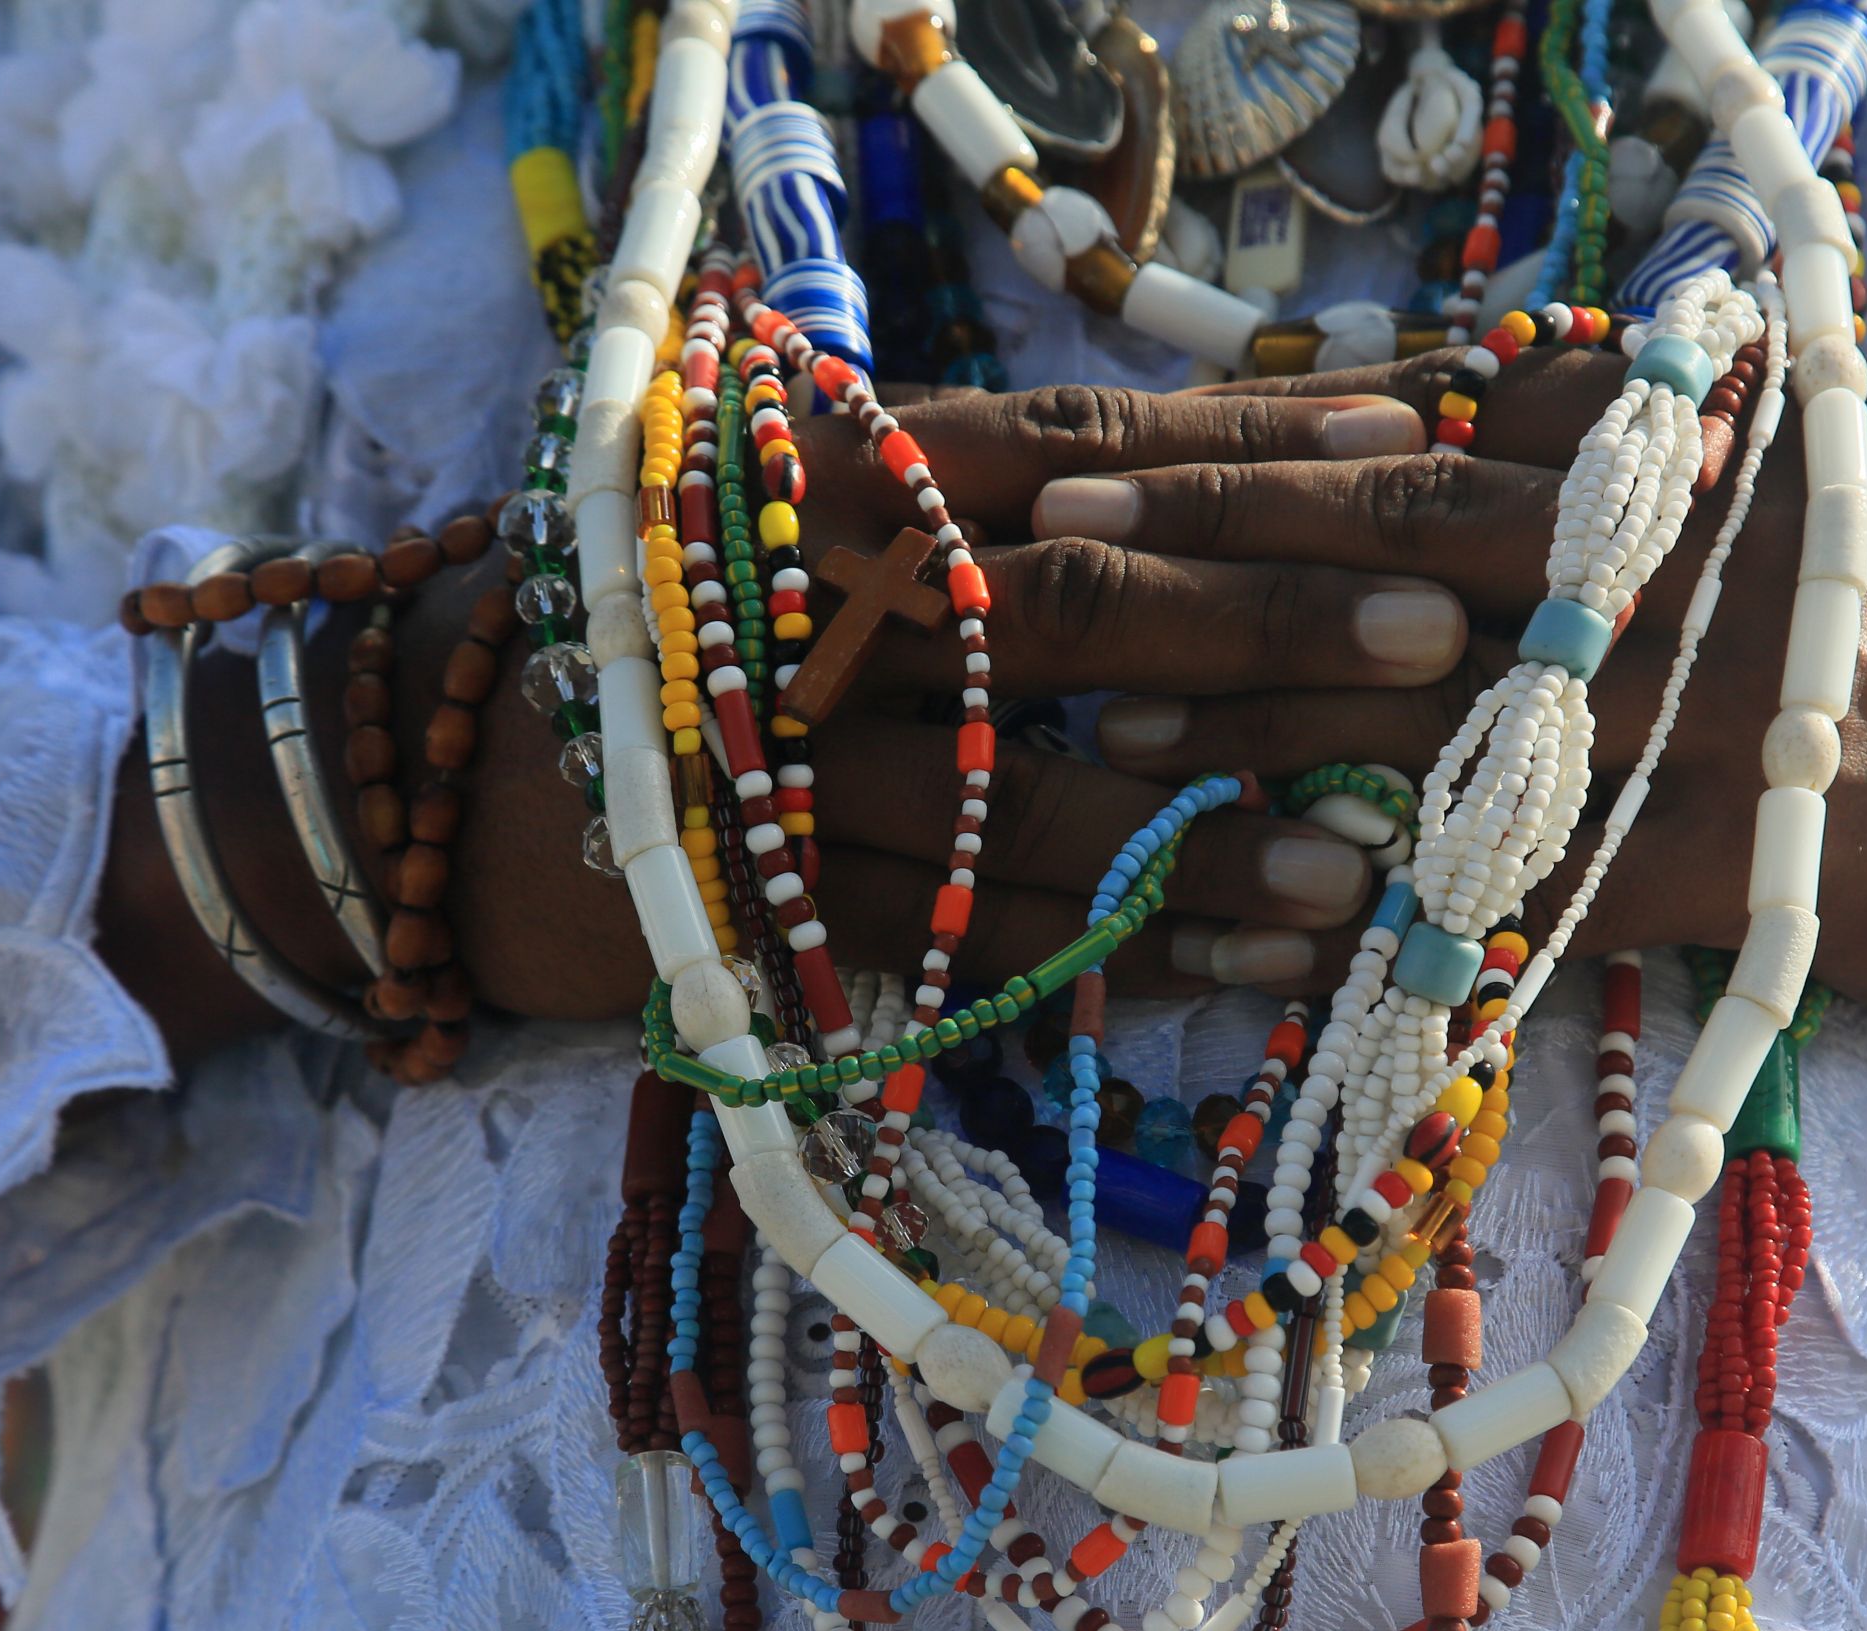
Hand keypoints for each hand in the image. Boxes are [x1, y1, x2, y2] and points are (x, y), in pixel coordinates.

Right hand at [104, 382, 1471, 1049]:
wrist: (402, 777)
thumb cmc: (642, 623)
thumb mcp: (787, 514)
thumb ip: (971, 497)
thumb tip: (1214, 480)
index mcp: (827, 474)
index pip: (1078, 443)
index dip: (1258, 446)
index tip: (1433, 445)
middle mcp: (812, 599)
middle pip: (1077, 593)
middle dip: (1280, 602)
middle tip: (1463, 612)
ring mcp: (782, 762)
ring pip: (1033, 784)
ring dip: (1231, 806)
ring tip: (1407, 822)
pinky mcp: (764, 911)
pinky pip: (975, 933)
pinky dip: (1130, 945)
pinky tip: (1274, 951)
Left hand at [1041, 347, 1866, 1015]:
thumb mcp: (1770, 476)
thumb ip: (1608, 434)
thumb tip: (1420, 397)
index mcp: (1674, 441)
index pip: (1416, 417)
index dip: (1239, 441)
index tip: (1098, 455)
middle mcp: (1665, 556)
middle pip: (1388, 533)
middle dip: (1198, 547)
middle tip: (1043, 556)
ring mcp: (1683, 711)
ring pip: (1419, 700)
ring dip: (1242, 719)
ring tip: (1095, 727)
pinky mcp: (1705, 864)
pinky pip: (1506, 882)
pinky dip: (1374, 899)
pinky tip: (1246, 915)